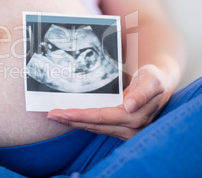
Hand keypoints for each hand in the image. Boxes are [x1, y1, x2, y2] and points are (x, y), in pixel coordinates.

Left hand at [47, 65, 172, 139]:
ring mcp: (125, 132)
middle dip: (70, 120)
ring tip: (55, 116)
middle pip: (94, 125)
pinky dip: (82, 122)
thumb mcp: (151, 80)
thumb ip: (141, 92)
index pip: (101, 118)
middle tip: (51, 115)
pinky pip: (98, 127)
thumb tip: (128, 106)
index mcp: (135, 118)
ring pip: (94, 128)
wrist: (161, 84)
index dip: (79, 116)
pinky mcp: (120, 129)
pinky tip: (70, 119)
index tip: (62, 113)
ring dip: (74, 123)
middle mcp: (130, 129)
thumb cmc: (154, 79)